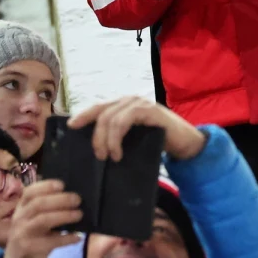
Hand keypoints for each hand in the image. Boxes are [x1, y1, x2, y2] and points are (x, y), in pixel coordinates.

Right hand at [2, 179, 82, 257]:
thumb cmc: (30, 237)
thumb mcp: (32, 220)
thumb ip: (46, 209)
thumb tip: (71, 197)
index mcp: (21, 208)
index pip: (30, 192)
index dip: (46, 186)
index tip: (62, 184)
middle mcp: (19, 218)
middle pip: (38, 204)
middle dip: (60, 200)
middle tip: (77, 199)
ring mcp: (22, 234)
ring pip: (43, 220)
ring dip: (63, 216)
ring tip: (79, 215)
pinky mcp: (27, 249)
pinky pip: (49, 242)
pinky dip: (65, 239)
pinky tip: (77, 237)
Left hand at [68, 96, 206, 161]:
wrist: (186, 143)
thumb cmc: (159, 142)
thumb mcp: (134, 139)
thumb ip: (118, 136)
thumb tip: (96, 149)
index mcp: (124, 105)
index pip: (99, 107)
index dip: (83, 115)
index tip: (71, 126)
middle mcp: (130, 100)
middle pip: (102, 113)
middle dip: (95, 136)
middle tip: (98, 155)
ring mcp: (139, 103)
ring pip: (111, 118)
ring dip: (106, 140)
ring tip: (109, 157)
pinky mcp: (149, 110)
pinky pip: (125, 121)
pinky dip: (117, 138)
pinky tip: (118, 152)